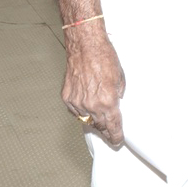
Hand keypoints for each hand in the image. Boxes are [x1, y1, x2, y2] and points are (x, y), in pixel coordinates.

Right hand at [62, 25, 125, 147]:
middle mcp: (92, 105)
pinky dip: (81, 110)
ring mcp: (77, 102)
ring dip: (93, 119)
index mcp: (108, 102)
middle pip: (99, 126)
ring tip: (98, 114)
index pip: (113, 126)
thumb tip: (116, 104)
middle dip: (105, 130)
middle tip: (109, 132)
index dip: (116, 136)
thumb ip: (118, 95)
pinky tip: (86, 105)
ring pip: (86, 120)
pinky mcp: (67, 97)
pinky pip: (75, 111)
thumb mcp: (120, 78)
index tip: (117, 140)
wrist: (85, 46)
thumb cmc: (103, 57)